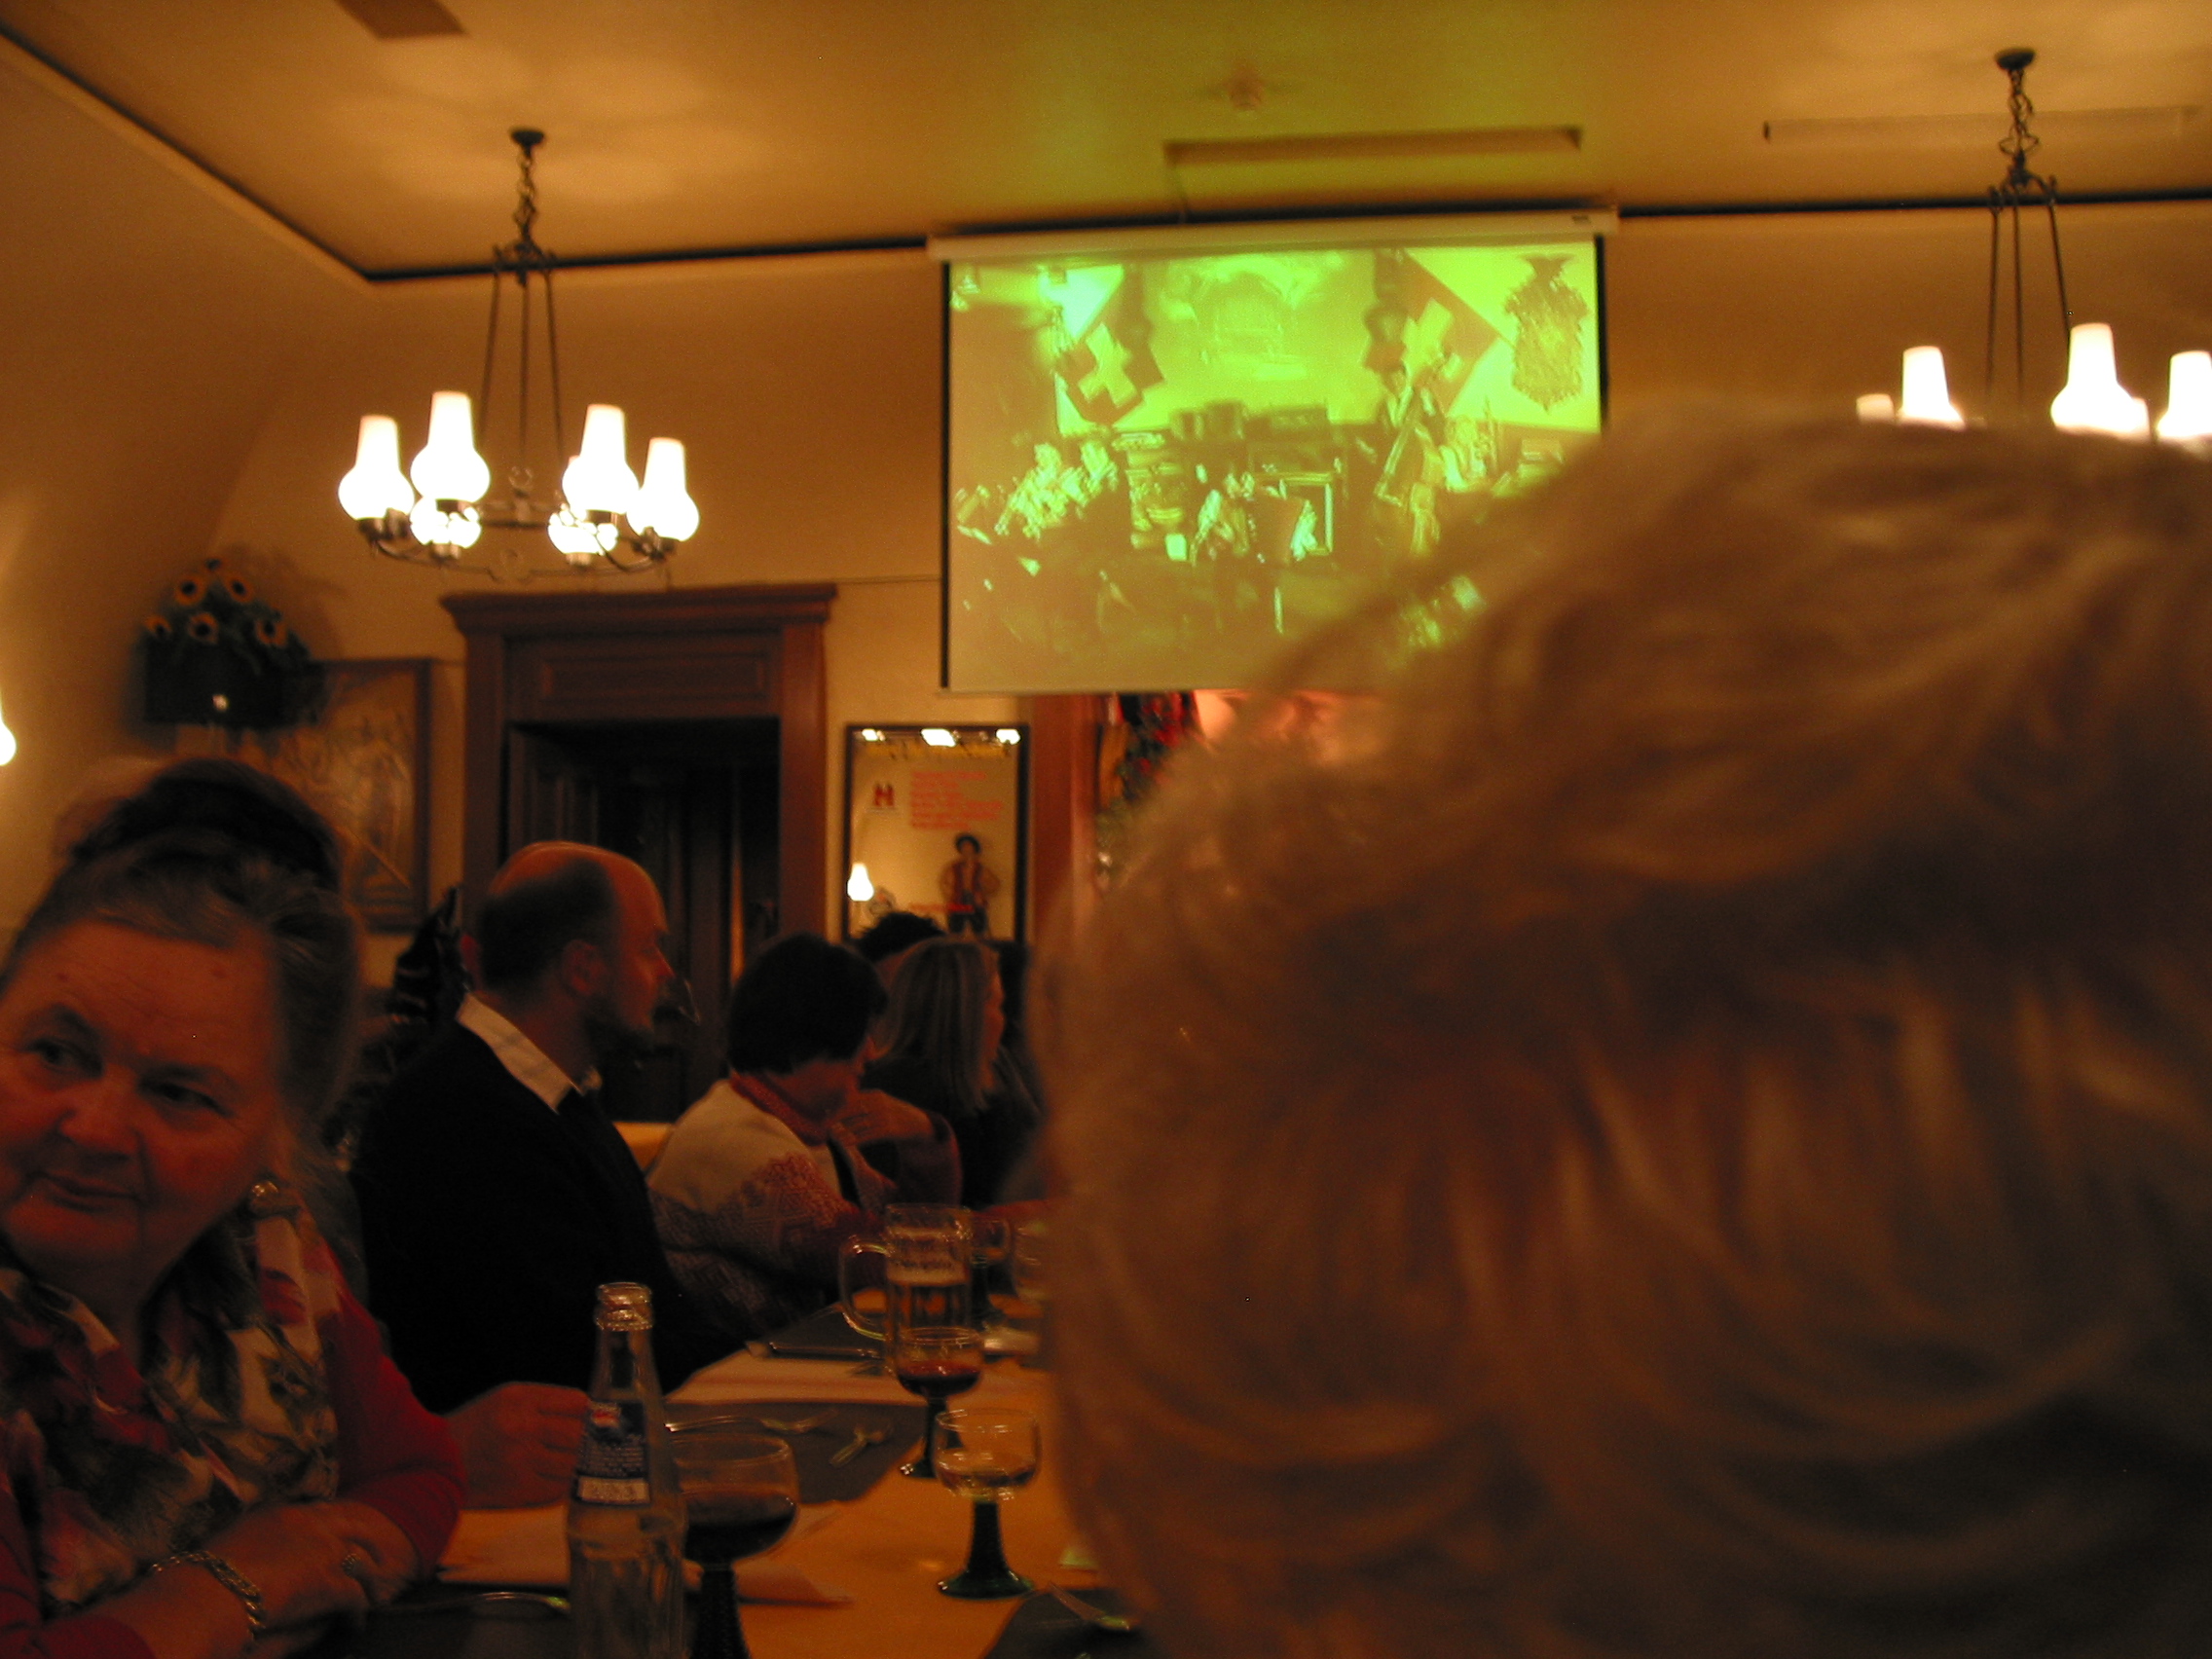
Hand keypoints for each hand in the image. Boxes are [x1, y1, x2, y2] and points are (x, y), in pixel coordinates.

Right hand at [201, 1499, 408, 1628]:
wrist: (212, 1593)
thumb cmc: (207, 1573)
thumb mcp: (234, 1538)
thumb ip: (257, 1534)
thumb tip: (262, 1543)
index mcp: (286, 1513)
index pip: (323, 1511)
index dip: (335, 1527)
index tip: (341, 1537)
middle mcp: (313, 1525)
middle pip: (355, 1528)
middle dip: (367, 1544)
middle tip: (374, 1559)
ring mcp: (326, 1552)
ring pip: (361, 1562)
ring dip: (368, 1580)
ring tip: (372, 1595)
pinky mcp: (331, 1584)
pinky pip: (357, 1597)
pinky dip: (359, 1612)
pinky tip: (355, 1623)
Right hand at [445, 1381, 588, 1507]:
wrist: (436, 1463)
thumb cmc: (475, 1427)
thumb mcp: (505, 1399)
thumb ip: (544, 1402)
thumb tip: (587, 1412)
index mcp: (520, 1398)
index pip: (576, 1403)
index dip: (586, 1413)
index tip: (587, 1420)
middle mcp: (522, 1426)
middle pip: (578, 1434)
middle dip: (584, 1440)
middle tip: (580, 1444)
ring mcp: (521, 1459)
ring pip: (572, 1463)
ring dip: (572, 1464)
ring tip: (561, 1461)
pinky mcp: (517, 1488)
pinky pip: (557, 1488)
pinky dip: (558, 1484)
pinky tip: (547, 1477)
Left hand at [835, 1089, 937, 1144]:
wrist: (919, 1123)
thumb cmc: (895, 1114)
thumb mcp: (882, 1102)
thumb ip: (865, 1102)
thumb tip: (843, 1103)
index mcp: (876, 1095)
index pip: (852, 1099)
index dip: (837, 1107)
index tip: (825, 1114)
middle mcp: (880, 1103)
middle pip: (853, 1110)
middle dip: (836, 1119)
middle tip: (824, 1127)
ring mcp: (886, 1116)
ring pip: (860, 1124)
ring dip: (844, 1131)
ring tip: (833, 1137)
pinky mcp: (890, 1130)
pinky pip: (869, 1135)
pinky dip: (856, 1139)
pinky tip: (846, 1143)